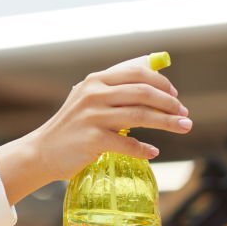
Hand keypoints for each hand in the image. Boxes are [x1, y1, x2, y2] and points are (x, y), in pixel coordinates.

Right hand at [0, 55, 191, 204]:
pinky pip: (127, 143)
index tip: (175, 96)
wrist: (41, 152)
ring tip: (183, 128)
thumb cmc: (71, 128)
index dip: (162, 83)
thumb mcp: (87, 100)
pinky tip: (153, 152)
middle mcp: (94, 94)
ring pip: (140, 116)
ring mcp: (92, 117)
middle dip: (170, 104)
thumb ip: (114, 90)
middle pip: (143, 93)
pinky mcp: (92, 140)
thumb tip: (154, 85)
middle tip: (185, 115)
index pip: (137, 73)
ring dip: (167, 123)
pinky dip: (144, 149)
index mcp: (95, 80)